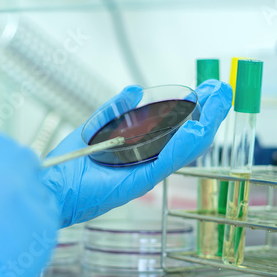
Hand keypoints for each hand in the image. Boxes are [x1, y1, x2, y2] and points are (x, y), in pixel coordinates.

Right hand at [0, 133, 59, 276]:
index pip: (3, 145)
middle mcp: (18, 179)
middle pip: (27, 161)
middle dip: (19, 173)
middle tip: (6, 193)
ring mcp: (37, 202)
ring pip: (41, 189)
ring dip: (29, 199)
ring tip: (10, 223)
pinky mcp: (50, 226)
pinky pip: (48, 215)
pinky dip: (37, 222)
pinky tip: (19, 237)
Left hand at [42, 79, 232, 226]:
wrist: (54, 187)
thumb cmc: (74, 162)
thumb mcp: (98, 127)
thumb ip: (117, 109)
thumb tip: (136, 90)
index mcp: (144, 150)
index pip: (179, 129)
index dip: (197, 109)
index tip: (209, 89)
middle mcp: (151, 161)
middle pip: (189, 137)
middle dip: (209, 113)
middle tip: (223, 90)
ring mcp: (148, 171)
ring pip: (186, 148)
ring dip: (205, 125)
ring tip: (220, 103)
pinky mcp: (140, 180)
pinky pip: (167, 161)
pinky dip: (184, 146)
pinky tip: (198, 129)